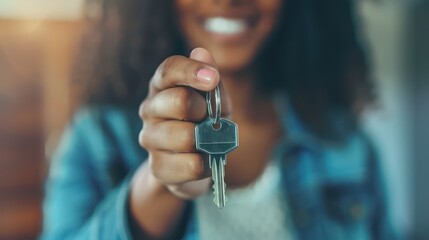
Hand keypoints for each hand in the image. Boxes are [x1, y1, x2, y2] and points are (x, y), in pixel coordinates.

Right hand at [138, 47, 229, 198]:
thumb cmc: (205, 124)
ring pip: (185, 136)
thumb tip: (201, 51)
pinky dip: (206, 163)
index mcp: (162, 87)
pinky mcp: (158, 168)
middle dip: (204, 110)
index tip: (212, 78)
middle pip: (179, 101)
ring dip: (206, 140)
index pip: (170, 69)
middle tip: (209, 118)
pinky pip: (191, 164)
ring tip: (208, 142)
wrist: (194, 163)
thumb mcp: (214, 100)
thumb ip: (210, 79)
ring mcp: (150, 139)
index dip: (192, 71)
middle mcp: (150, 110)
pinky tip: (204, 159)